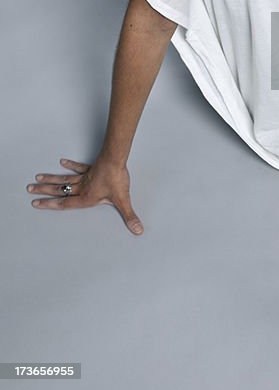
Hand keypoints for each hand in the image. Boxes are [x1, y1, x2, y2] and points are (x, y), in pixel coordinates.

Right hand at [27, 156, 144, 234]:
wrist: (116, 159)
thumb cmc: (117, 179)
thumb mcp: (123, 200)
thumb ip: (129, 216)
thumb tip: (138, 230)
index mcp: (86, 197)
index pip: (64, 203)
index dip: (49, 204)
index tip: (36, 203)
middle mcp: (82, 187)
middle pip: (59, 190)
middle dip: (44, 191)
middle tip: (29, 189)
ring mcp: (85, 176)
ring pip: (64, 179)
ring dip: (51, 179)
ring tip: (38, 178)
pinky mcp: (91, 167)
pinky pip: (78, 167)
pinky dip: (70, 165)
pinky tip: (62, 161)